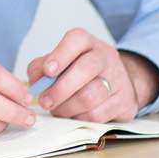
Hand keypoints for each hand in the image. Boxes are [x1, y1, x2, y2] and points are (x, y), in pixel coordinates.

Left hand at [25, 29, 158, 122]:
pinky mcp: (124, 102)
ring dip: (67, 107)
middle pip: (85, 69)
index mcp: (87, 43)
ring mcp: (118, 79)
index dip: (60, 55)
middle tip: (44, 101)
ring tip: (57, 109)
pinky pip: (97, 115)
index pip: (76, 40)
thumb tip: (35, 82)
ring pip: (90, 96)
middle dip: (60, 89)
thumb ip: (41, 67)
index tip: (48, 71)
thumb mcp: (60, 62)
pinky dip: (79, 117)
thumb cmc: (81, 71)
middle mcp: (105, 57)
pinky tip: (73, 114)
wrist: (117, 83)